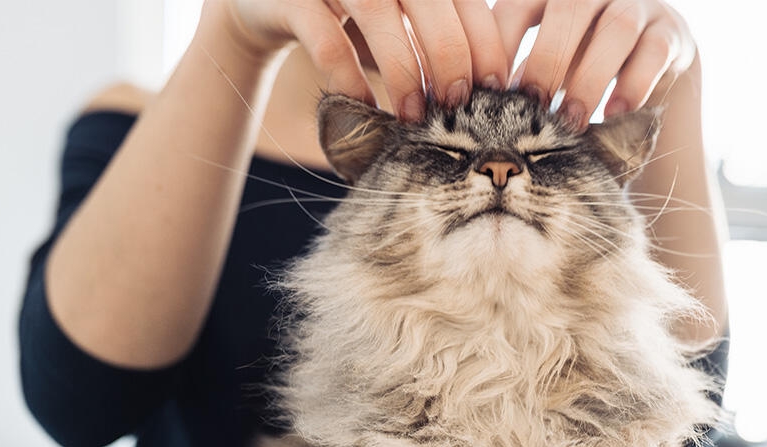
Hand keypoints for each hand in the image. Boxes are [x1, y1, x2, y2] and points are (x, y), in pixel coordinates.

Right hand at [211, 0, 508, 121]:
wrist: (270, 0)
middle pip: (429, 0)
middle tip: (456, 105)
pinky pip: (327, 41)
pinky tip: (364, 107)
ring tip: (413, 116)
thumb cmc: (354, 14)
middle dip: (450, 56)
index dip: (485, 43)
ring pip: (380, 13)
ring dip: (404, 70)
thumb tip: (493, 90)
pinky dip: (350, 78)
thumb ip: (440, 35)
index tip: (496, 90)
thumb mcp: (402, 16)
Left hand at [492, 0, 696, 128]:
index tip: (488, 90)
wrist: (656, 72)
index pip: (520, 4)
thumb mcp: (548, 66)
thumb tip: (480, 106)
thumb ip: (521, 74)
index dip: (501, 43)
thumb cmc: (584, 69)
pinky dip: (633, 85)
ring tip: (572, 121)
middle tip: (533, 107)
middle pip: (570, 9)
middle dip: (547, 61)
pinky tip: (614, 115)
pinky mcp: (672, 32)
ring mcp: (639, 4)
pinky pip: (655, 52)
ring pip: (617, 28)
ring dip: (590, 78)